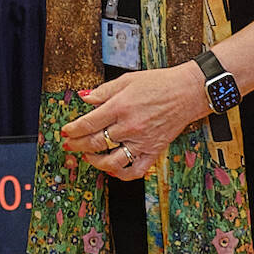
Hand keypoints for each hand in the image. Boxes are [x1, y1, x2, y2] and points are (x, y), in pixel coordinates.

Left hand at [54, 66, 210, 180]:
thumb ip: (103, 91)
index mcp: (120, 107)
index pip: (88, 123)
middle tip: (69, 145)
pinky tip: (112, 168)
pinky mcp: (154, 151)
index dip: (73, 129)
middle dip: (77, 145)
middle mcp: (129, 127)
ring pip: (112, 162)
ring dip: (95, 162)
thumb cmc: (158, 84)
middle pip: (95, 143)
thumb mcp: (126, 80)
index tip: (65, 131)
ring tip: (88, 156)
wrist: (187, 92)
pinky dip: (121, 174)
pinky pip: (135, 170)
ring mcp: (142, 142)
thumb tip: (83, 98)